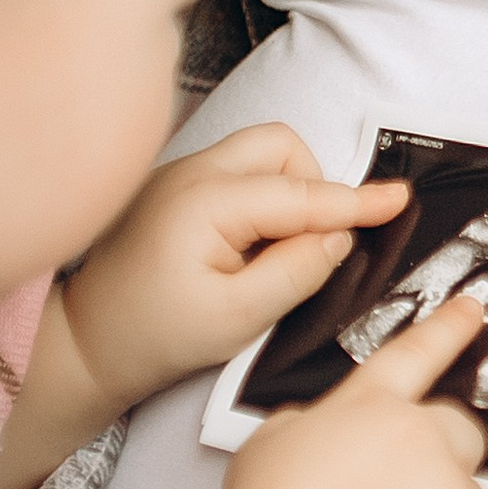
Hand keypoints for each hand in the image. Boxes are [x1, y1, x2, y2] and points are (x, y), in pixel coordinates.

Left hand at [0, 129, 407, 488]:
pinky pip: (238, 169)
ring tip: (276, 248)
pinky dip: (262, 195)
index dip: (356, 200)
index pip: (301, 194)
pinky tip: (248, 244)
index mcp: (207, 203)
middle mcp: (193, 171)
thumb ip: (296, 272)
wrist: (86, 341)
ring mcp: (180, 171)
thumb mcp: (237, 319)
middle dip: (312, 185)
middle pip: (280, 147)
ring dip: (288, 189)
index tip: (401, 197)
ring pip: (261, 152)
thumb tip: (339, 236)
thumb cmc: (155, 335)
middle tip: (312, 244)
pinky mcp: (176, 184)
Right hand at [178, 295, 487, 488]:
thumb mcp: (268, 443)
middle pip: (461, 430)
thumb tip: (325, 428)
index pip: (416, 354)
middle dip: (442, 455)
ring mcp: (452, 488)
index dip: (447, 328)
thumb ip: (310, 422)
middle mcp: (420, 434)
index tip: (473, 309)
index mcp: (370, 405)